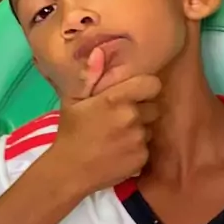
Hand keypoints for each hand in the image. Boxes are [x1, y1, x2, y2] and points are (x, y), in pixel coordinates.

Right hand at [52, 47, 160, 194]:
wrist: (69, 171)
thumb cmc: (70, 132)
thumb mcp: (73, 101)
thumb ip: (90, 76)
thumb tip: (99, 52)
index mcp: (116, 99)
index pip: (153, 84)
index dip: (146, 88)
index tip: (137, 94)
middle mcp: (132, 117)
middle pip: (154, 108)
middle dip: (143, 111)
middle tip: (124, 118)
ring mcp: (138, 139)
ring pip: (150, 129)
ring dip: (140, 131)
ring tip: (119, 137)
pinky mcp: (142, 158)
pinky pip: (147, 148)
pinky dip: (137, 150)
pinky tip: (120, 152)